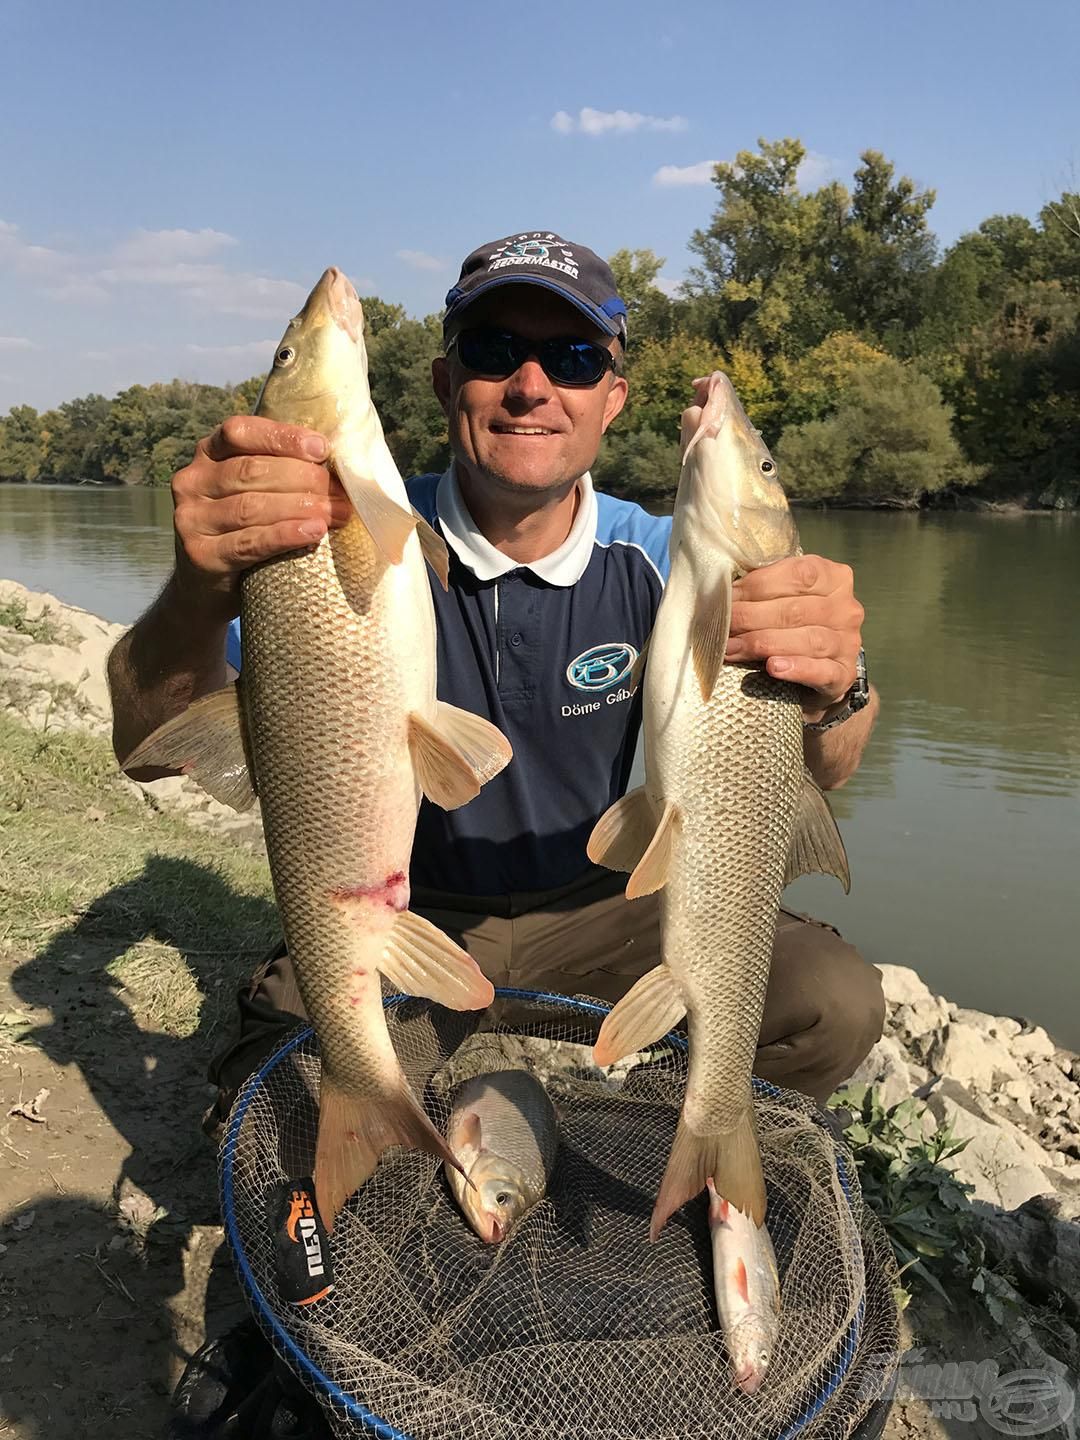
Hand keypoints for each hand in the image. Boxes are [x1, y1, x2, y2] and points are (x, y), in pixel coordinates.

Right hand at [171, 416, 351, 611]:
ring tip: (336, 515)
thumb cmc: (245, 528)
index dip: (282, 437)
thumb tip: (337, 464)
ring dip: (300, 508)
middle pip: (252, 471)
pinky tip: (312, 533)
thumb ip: (281, 471)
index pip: (240, 432)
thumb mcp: (257, 491)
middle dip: (303, 479)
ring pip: (251, 506)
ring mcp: (191, 518)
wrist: (210, 586)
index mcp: (209, 453)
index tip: (321, 449)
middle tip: (340, 494)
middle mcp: (192, 481)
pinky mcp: (200, 555)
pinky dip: (284, 536)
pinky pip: (248, 542)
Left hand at [724, 555, 863, 722]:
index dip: (758, 585)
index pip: (799, 574)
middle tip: (722, 627)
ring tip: (733, 648)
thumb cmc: (793, 627)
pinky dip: (796, 668)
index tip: (729, 597)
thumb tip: (724, 592)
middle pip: (797, 610)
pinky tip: (773, 668)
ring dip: (764, 643)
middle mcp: (846, 609)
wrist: (817, 674)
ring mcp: (848, 643)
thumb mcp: (784, 599)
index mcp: (834, 579)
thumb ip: (765, 590)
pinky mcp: (844, 675)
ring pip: (808, 639)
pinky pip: (822, 671)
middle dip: (752, 617)